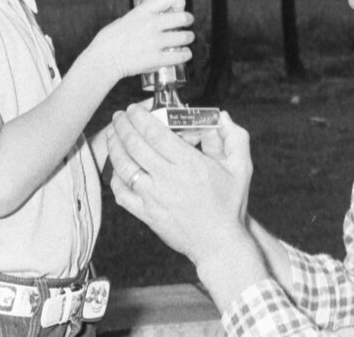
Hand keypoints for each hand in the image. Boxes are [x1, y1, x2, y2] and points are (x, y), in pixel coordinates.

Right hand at [90, 0, 193, 79]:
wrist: (103, 59)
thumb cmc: (109, 40)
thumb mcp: (125, 19)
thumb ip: (142, 17)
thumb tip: (154, 18)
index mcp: (142, 11)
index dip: (178, 1)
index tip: (178, 7)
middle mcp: (152, 24)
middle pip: (183, 17)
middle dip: (188, 19)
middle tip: (187, 22)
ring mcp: (155, 42)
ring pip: (185, 37)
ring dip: (188, 37)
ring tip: (187, 39)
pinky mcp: (157, 59)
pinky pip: (181, 55)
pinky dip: (185, 54)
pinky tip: (184, 54)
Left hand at [106, 105, 252, 268]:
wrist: (220, 244)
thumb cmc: (229, 205)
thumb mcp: (241, 168)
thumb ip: (235, 138)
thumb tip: (223, 117)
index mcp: (189, 164)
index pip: (155, 133)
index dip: (140, 117)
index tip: (133, 109)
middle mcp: (168, 179)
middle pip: (135, 145)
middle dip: (123, 125)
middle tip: (120, 116)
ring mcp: (154, 198)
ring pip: (123, 166)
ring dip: (114, 146)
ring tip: (112, 134)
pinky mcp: (146, 215)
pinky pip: (121, 193)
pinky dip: (114, 177)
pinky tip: (116, 166)